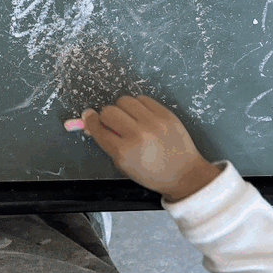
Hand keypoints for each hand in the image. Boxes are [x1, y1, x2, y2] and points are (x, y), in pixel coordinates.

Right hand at [81, 95, 221, 202]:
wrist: (184, 174)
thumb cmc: (152, 174)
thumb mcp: (124, 166)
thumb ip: (108, 143)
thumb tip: (93, 122)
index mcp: (124, 152)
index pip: (98, 128)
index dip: (90, 121)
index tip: (88, 116)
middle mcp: (138, 134)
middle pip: (108, 111)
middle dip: (106, 117)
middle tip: (113, 124)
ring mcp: (153, 122)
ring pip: (124, 100)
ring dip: (122, 109)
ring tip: (129, 119)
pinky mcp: (165, 114)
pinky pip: (142, 99)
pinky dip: (138, 106)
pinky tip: (142, 116)